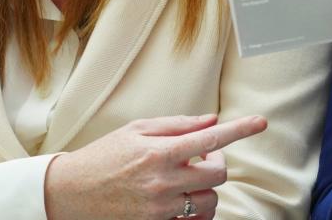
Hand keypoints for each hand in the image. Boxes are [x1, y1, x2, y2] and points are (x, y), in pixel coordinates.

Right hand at [44, 113, 266, 219]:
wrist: (70, 193)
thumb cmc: (104, 156)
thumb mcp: (137, 130)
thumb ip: (178, 125)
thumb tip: (212, 121)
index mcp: (160, 152)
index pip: (211, 140)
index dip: (240, 129)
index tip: (261, 122)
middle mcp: (163, 182)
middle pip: (218, 175)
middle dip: (216, 164)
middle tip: (201, 159)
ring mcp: (160, 210)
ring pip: (209, 202)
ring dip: (205, 190)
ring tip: (186, 181)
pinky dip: (194, 211)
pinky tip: (181, 199)